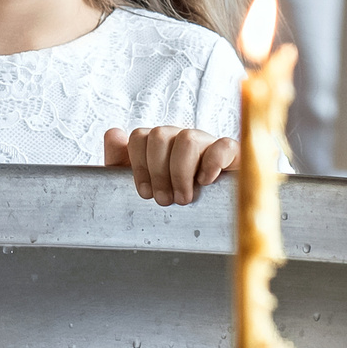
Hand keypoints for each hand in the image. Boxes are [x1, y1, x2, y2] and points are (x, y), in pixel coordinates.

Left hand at [104, 125, 236, 205]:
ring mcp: (207, 143)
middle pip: (159, 135)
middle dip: (158, 172)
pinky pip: (223, 146)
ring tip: (184, 199)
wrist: (216, 214)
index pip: (139, 136)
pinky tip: (206, 182)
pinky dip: (212, 164)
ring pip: (187, 138)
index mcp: (159, 144)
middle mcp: (181, 138)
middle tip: (165, 200)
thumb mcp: (143, 183)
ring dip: (181, 173)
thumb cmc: (175, 197)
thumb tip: (113, 133)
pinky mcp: (232, 154)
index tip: (145, 193)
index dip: (138, 166)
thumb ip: (120, 161)